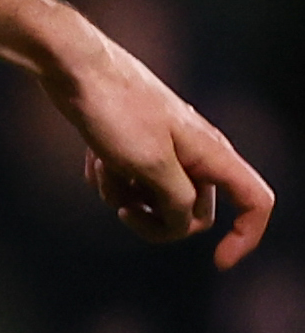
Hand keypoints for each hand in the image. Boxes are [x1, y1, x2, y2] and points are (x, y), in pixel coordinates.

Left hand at [43, 24, 273, 266]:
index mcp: (212, 155)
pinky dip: (108, 179)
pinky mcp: (133, 148)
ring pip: (153, 201)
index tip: (218, 264)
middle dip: (156, 220)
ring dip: (123, 196)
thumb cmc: (115, 111)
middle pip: (194, 213)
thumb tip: (185, 224)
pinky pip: (126, 185)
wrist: (76, 69)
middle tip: (123, 210)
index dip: (247, 235)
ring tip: (104, 166)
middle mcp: (196, 154)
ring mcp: (164, 151)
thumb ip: (176, 200)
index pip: (255, 201)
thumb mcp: (149, 165)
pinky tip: (92, 157)